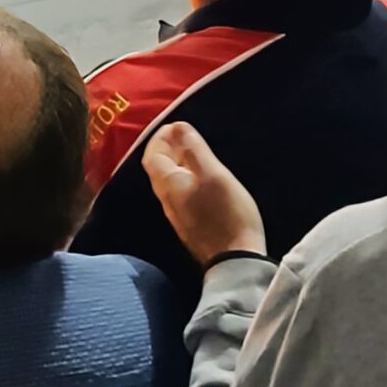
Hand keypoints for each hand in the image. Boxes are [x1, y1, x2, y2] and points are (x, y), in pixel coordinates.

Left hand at [141, 123, 265, 264]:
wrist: (234, 260)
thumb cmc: (226, 213)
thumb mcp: (213, 175)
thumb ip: (193, 150)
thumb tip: (177, 127)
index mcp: (169, 185)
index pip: (152, 155)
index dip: (160, 138)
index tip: (175, 126)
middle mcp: (167, 200)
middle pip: (159, 169)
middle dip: (168, 149)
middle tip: (186, 136)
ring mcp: (178, 215)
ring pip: (170, 183)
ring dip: (179, 164)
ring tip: (197, 154)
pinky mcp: (191, 225)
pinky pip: (182, 195)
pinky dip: (188, 179)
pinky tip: (204, 180)